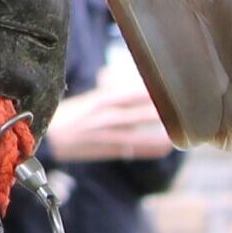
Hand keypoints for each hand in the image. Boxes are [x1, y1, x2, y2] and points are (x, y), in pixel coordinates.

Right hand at [44, 83, 173, 161]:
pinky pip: (131, 150)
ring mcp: (105, 135)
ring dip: (158, 134)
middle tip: (183, 110)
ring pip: (137, 134)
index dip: (149, 92)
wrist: (48, 138)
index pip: (128, 94)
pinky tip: (164, 148)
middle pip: (136, 114)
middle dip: (158, 112)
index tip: (170, 89)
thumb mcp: (88, 99)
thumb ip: (110, 92)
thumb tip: (127, 83)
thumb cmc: (70, 115)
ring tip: (179, 132)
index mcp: (99, 100)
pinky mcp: (106, 149)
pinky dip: (149, 149)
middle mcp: (103, 116)